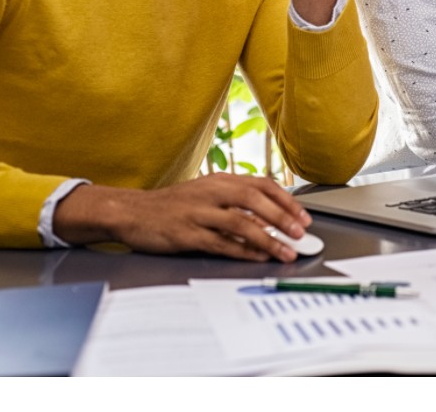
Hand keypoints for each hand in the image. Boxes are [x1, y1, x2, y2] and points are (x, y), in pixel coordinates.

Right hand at [53, 174, 312, 261]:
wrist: (132, 211)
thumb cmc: (173, 205)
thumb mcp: (206, 193)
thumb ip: (234, 201)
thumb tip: (270, 217)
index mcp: (219, 180)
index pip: (261, 184)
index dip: (285, 200)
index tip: (303, 216)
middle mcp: (211, 192)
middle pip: (254, 200)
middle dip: (282, 217)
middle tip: (300, 233)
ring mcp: (199, 212)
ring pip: (241, 223)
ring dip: (268, 238)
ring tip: (285, 251)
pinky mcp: (186, 234)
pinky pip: (220, 243)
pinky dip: (242, 251)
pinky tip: (256, 257)